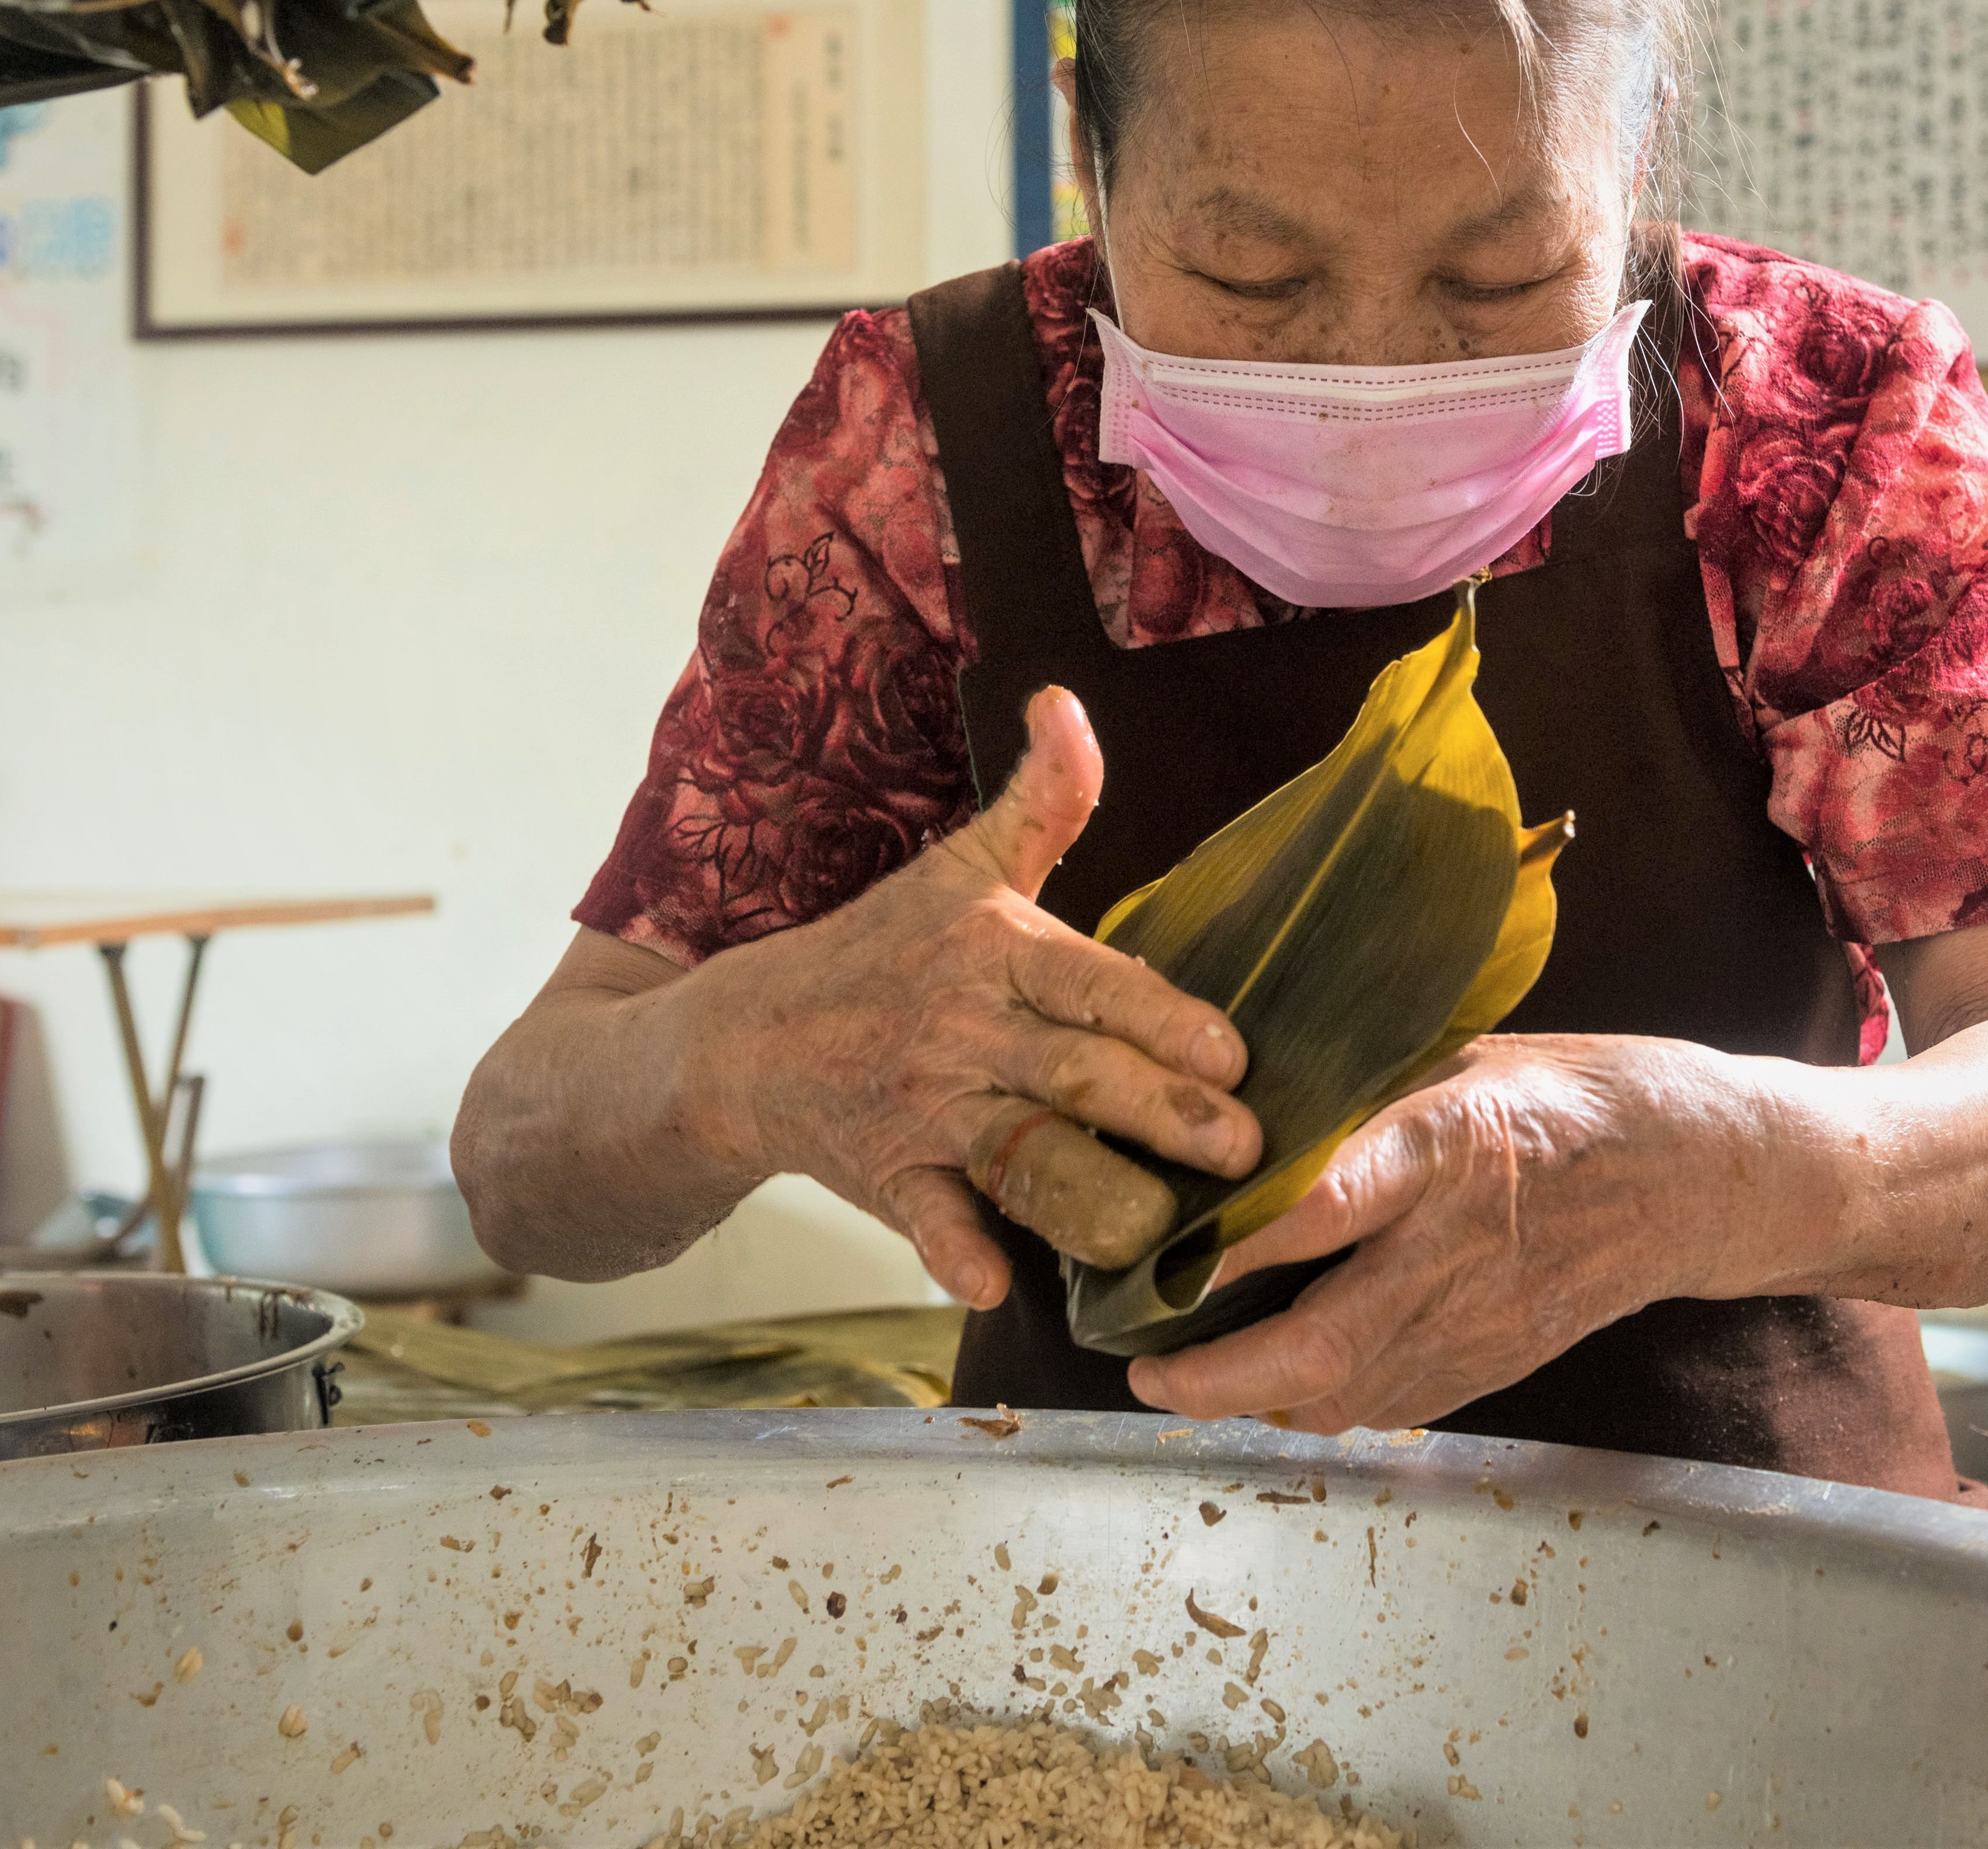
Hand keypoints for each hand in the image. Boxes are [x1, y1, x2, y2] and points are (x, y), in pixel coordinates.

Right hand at [683, 686, 1257, 1306]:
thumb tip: (1068, 703)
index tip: (1233, 1055)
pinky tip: (990, 1283)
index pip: (1091, 986)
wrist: (744, 1037)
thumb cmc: (882, 949)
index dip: (1161, 1020)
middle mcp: (966, 1032)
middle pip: (1073, 1076)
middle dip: (1160, 1115)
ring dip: (1086, 1198)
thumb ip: (1042, 799)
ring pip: (1019, 1158)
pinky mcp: (887, 1175)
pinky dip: (952, 1250)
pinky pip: (925, 1218)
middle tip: (1243, 1151)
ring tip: (1156, 1234)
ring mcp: (926, 1108)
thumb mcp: (961, 866)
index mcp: (995, 952)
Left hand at [1124, 1033, 1798, 1430]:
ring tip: (1185, 1372)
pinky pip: (1390, 1403)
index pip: (1320, 1206)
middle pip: (1323, 1344)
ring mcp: (1483, 1321)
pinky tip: (1279, 1376)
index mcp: (1447, 1146)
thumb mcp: (1458, 1060)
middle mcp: (1458, 1247)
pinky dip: (1322, 1399)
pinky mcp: (1500, 1365)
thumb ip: (1356, 1099)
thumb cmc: (1564, 1094)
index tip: (1150, 1259)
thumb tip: (1231, 1107)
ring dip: (1256, 1397)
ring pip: (1347, 1394)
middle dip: (1216, 1374)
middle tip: (1145, 1366)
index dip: (1227, 1245)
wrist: (1694, 1173)